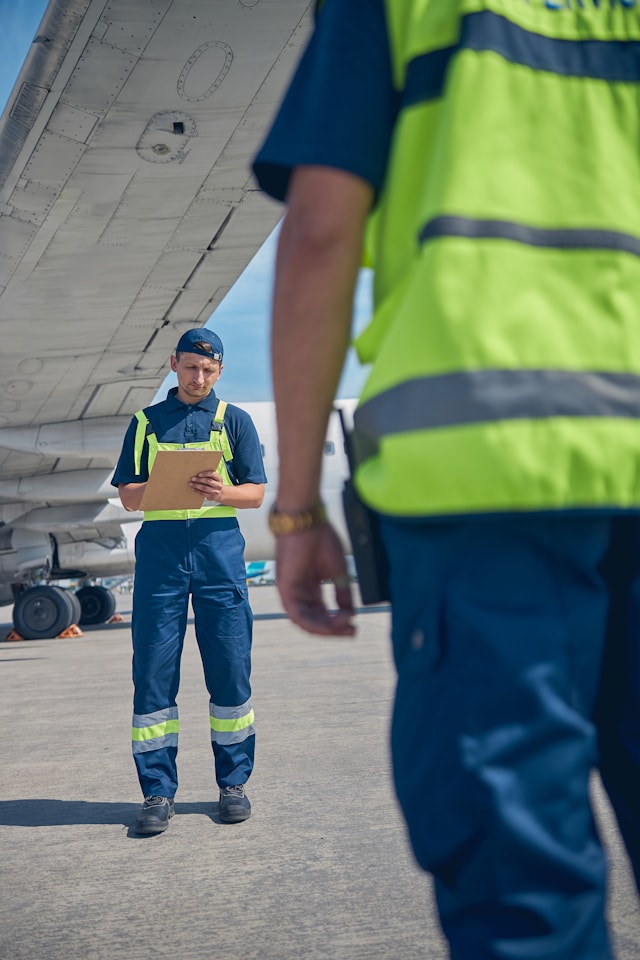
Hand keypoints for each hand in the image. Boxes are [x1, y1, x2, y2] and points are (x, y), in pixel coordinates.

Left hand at [190, 470, 223, 501]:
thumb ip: (210, 476)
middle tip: (192, 478)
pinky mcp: (211, 497)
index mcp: (219, 479)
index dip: (205, 474)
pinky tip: (193, 488)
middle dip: (199, 479)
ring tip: (190, 483)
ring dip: (196, 485)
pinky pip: (202, 493)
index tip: (199, 474)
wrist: (221, 494)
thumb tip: (198, 473)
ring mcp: (215, 492)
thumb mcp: (216, 479)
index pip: (213, 474)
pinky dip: (197, 490)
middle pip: (208, 481)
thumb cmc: (215, 484)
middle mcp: (218, 485)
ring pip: (204, 488)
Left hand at [275, 522, 354, 636]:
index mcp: (308, 587)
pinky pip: (297, 614)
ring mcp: (289, 591)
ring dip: (325, 628)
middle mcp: (298, 592)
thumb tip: (351, 614)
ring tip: (345, 625)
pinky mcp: (284, 588)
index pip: (320, 613)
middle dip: (333, 629)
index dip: (337, 623)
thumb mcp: (338, 572)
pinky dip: (315, 621)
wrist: (306, 520)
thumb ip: (343, 594)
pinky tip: (333, 621)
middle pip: (313, 620)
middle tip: (352, 631)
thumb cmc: (320, 539)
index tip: (355, 626)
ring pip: (305, 621)